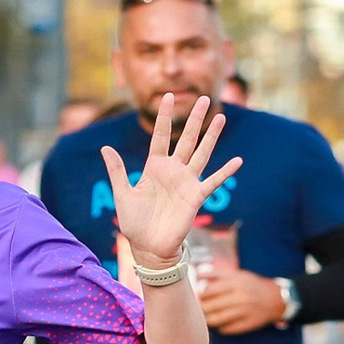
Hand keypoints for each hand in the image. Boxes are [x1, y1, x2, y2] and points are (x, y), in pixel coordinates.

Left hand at [102, 94, 239, 269]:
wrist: (148, 247)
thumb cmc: (135, 223)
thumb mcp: (122, 194)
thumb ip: (117, 171)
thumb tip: (105, 147)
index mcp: (154, 167)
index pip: (161, 136)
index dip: (165, 117)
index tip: (168, 96)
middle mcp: (173, 171)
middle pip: (187, 139)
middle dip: (195, 119)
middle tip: (205, 98)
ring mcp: (186, 182)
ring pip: (202, 153)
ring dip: (211, 136)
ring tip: (221, 116)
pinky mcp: (196, 197)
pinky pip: (213, 181)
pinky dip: (225, 172)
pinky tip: (238, 160)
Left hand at [197, 267, 285, 334]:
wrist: (276, 299)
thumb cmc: (253, 286)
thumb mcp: (239, 275)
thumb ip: (219, 274)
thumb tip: (199, 275)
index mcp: (237, 283)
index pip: (210, 290)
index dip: (200, 294)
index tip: (198, 296)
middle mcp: (240, 297)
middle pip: (211, 306)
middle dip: (202, 308)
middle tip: (200, 308)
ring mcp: (245, 312)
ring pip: (217, 319)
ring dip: (208, 319)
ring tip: (207, 317)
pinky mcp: (248, 324)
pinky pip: (227, 329)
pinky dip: (220, 328)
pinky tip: (220, 324)